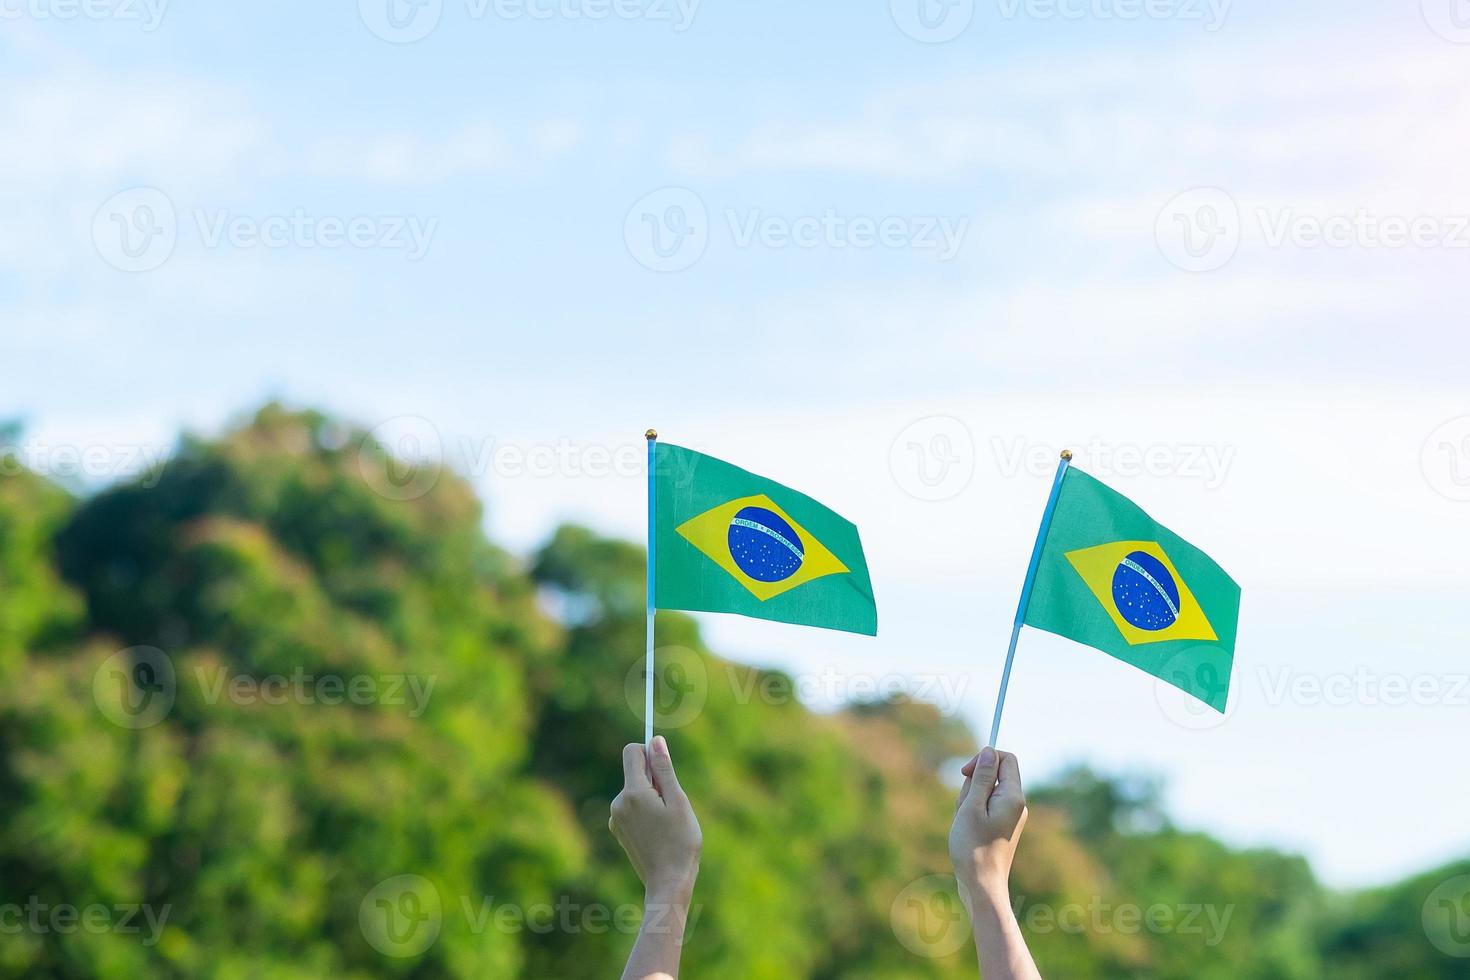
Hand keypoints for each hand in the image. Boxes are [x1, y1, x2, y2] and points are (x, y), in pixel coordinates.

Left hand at [610, 736, 701, 898]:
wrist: (668, 884)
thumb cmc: (680, 843)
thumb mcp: (678, 802)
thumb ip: (664, 770)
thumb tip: (655, 740)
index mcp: (633, 793)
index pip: (633, 752)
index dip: (650, 752)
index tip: (665, 766)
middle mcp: (618, 802)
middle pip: (635, 772)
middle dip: (654, 779)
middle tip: (672, 805)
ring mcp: (616, 818)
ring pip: (635, 790)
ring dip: (652, 797)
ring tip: (666, 823)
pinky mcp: (618, 830)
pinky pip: (632, 807)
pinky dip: (645, 811)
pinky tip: (658, 832)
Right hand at [949, 747, 1026, 896]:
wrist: (981, 886)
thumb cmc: (973, 848)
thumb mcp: (972, 807)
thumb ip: (982, 777)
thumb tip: (990, 751)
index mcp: (1013, 796)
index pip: (1005, 758)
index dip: (984, 758)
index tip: (965, 773)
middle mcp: (1016, 804)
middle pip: (994, 774)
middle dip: (973, 783)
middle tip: (964, 808)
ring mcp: (1010, 815)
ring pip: (986, 791)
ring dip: (970, 800)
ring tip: (965, 822)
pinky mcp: (1002, 825)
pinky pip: (985, 806)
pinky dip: (972, 812)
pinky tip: (966, 830)